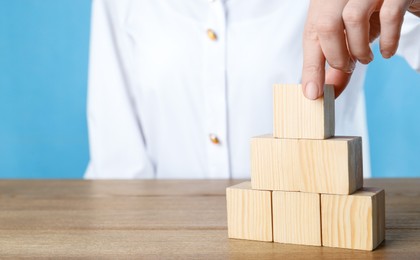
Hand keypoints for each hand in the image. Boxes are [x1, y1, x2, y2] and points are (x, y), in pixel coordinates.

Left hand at [302, 0, 419, 99]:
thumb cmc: (372, 14)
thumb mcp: (349, 36)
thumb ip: (337, 61)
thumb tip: (323, 92)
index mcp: (325, 1)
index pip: (311, 35)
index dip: (311, 68)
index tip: (314, 93)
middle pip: (326, 25)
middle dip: (336, 57)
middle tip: (347, 67)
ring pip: (353, 18)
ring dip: (359, 49)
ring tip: (366, 58)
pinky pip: (389, 16)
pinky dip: (388, 41)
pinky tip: (387, 52)